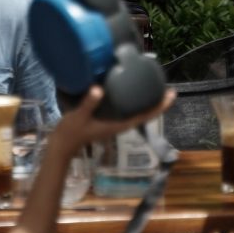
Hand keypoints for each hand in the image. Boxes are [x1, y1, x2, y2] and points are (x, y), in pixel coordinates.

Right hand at [49, 86, 176, 158]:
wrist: (62, 146)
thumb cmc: (71, 133)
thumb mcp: (78, 117)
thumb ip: (88, 104)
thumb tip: (99, 89)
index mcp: (118, 125)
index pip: (144, 116)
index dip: (158, 107)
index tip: (171, 96)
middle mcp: (120, 124)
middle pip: (144, 113)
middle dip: (157, 102)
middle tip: (168, 87)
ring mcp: (114, 122)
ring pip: (136, 111)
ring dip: (146, 101)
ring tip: (154, 86)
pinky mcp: (108, 119)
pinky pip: (126, 109)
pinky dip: (133, 100)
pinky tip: (131, 90)